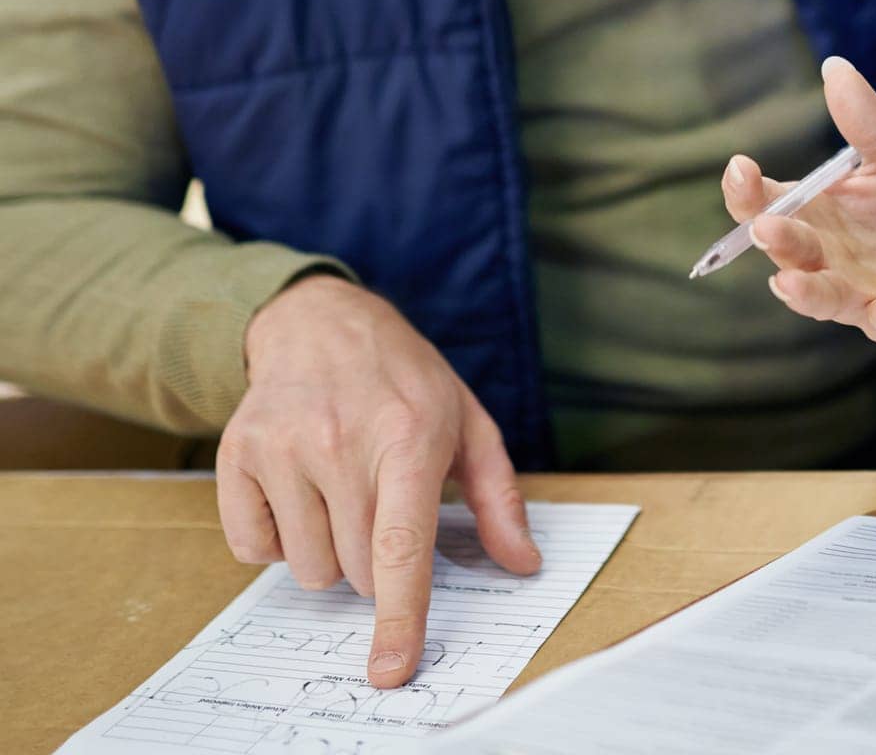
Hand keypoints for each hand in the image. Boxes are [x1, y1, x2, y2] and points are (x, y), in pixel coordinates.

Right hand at [219, 274, 541, 687]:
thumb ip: (499, 499)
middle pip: (355, 571)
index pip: (401, 547)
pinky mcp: (237, 454)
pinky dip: (278, 537)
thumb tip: (524, 563)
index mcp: (407, 438)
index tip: (392, 668)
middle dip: (375, 561)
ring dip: (328, 551)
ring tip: (342, 490)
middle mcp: (341, 443)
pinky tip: (299, 489)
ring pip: (307, 569)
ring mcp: (284, 447)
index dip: (400, 616)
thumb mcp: (468, 422)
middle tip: (381, 501)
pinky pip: (254, 548)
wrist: (322, 321)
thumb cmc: (405, 380)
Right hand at [720, 56, 875, 339]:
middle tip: (767, 227)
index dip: (745, 191)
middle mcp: (823, 254)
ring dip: (805, 294)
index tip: (740, 167)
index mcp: (812, 211)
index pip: (763, 203)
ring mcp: (855, 289)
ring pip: (821, 298)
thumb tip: (835, 67)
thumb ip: (865, 119)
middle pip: (786, 252)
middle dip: (776, 240)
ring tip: (789, 283)